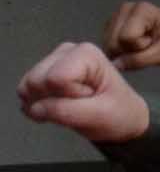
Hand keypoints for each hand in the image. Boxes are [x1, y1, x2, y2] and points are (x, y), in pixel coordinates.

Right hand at [18, 43, 149, 145]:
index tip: (90, 98)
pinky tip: (58, 107)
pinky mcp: (41, 73)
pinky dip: (38, 105)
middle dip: (55, 100)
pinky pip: (25, 92)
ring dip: (46, 103)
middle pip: (37, 80)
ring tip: (71, 105)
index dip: (69, 96)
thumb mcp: (99, 115)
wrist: (122, 119)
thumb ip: (65, 110)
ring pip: (28, 86)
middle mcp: (65, 51)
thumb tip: (33, 108)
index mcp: (85, 53)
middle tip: (80, 103)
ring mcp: (51, 61)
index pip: (55, 78)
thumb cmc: (119, 114)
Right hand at [106, 0, 159, 71]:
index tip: (153, 42)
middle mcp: (125, 10)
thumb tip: (115, 64)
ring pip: (109, 46)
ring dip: (125, 53)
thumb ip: (139, 60)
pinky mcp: (110, 27)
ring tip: (142, 46)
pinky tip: (134, 47)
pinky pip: (108, 48)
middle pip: (114, 42)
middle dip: (129, 51)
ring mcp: (115, 17)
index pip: (126, 37)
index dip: (139, 47)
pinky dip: (121, 52)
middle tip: (147, 46)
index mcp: (142, 10)